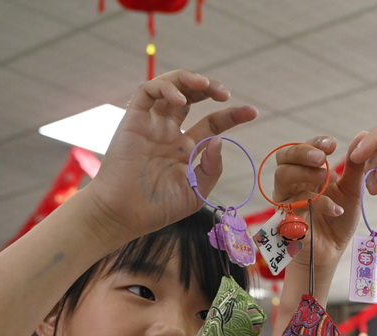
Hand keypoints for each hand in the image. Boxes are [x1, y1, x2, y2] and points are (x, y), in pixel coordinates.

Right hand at [84, 70, 257, 243]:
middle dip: (210, 88)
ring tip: (205, 86)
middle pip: (192, 97)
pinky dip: (165, 88)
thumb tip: (220, 138)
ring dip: (188, 79)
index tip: (252, 112)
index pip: (212, 123)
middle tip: (225, 93)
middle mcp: (169, 132)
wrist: (123, 215)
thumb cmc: (158, 208)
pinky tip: (181, 101)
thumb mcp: (196, 191)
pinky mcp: (133, 120)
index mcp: (186, 148)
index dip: (232, 116)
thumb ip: (212, 167)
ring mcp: (152, 124)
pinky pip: (147, 91)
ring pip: (170, 87)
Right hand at [272, 134, 366, 274]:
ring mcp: (286, 201)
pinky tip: (336, 209)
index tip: (332, 145)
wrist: (332, 251)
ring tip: (326, 178)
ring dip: (304, 173)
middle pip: (283, 158)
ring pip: (282, 176)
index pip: (301, 149)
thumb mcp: (351, 191)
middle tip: (323, 158)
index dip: (313, 143)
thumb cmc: (338, 221)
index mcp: (306, 174)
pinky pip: (295, 206)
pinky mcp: (287, 220)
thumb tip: (362, 135)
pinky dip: (318, 205)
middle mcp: (291, 184)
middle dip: (302, 152)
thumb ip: (355, 167)